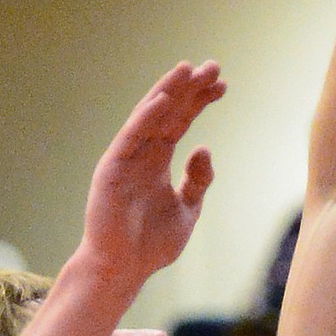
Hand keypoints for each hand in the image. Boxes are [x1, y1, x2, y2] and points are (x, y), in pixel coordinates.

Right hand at [82, 62, 225, 287]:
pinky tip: (164, 99)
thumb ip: (198, 181)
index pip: (181, 122)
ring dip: (169, 92)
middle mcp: (141, 154)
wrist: (123, 269)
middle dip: (190, 89)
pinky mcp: (112, 168)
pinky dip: (145, 117)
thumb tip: (205, 148)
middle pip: (169, 112)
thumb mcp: (187, 210)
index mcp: (158, 161)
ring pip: (149, 117)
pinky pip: (130, 137)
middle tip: (214, 66)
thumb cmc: (151, 244)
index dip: (200, 102)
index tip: (223, 85)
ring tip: (188, 69)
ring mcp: (126, 159)